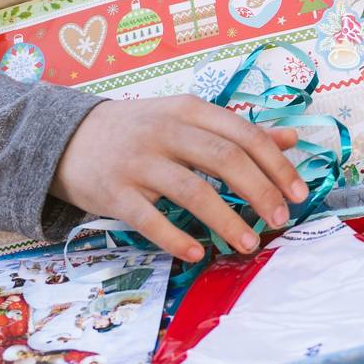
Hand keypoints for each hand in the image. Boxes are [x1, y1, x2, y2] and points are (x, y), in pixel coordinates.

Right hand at [50, 96, 306, 260]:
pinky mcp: (113, 192)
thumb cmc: (137, 130)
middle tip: (280, 219)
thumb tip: (292, 139)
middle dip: (259, 191)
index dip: (275, 164)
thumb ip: (237, 130)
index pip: (243, 134)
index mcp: (188, 111)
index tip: (299, 192)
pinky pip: (149, 219)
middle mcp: (165, 131)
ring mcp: (137, 162)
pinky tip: (197, 253)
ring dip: (225, 219)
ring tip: (248, 243)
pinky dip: (176, 238)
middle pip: (224, 159)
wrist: (64, 138)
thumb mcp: (185, 119)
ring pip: (192, 190)